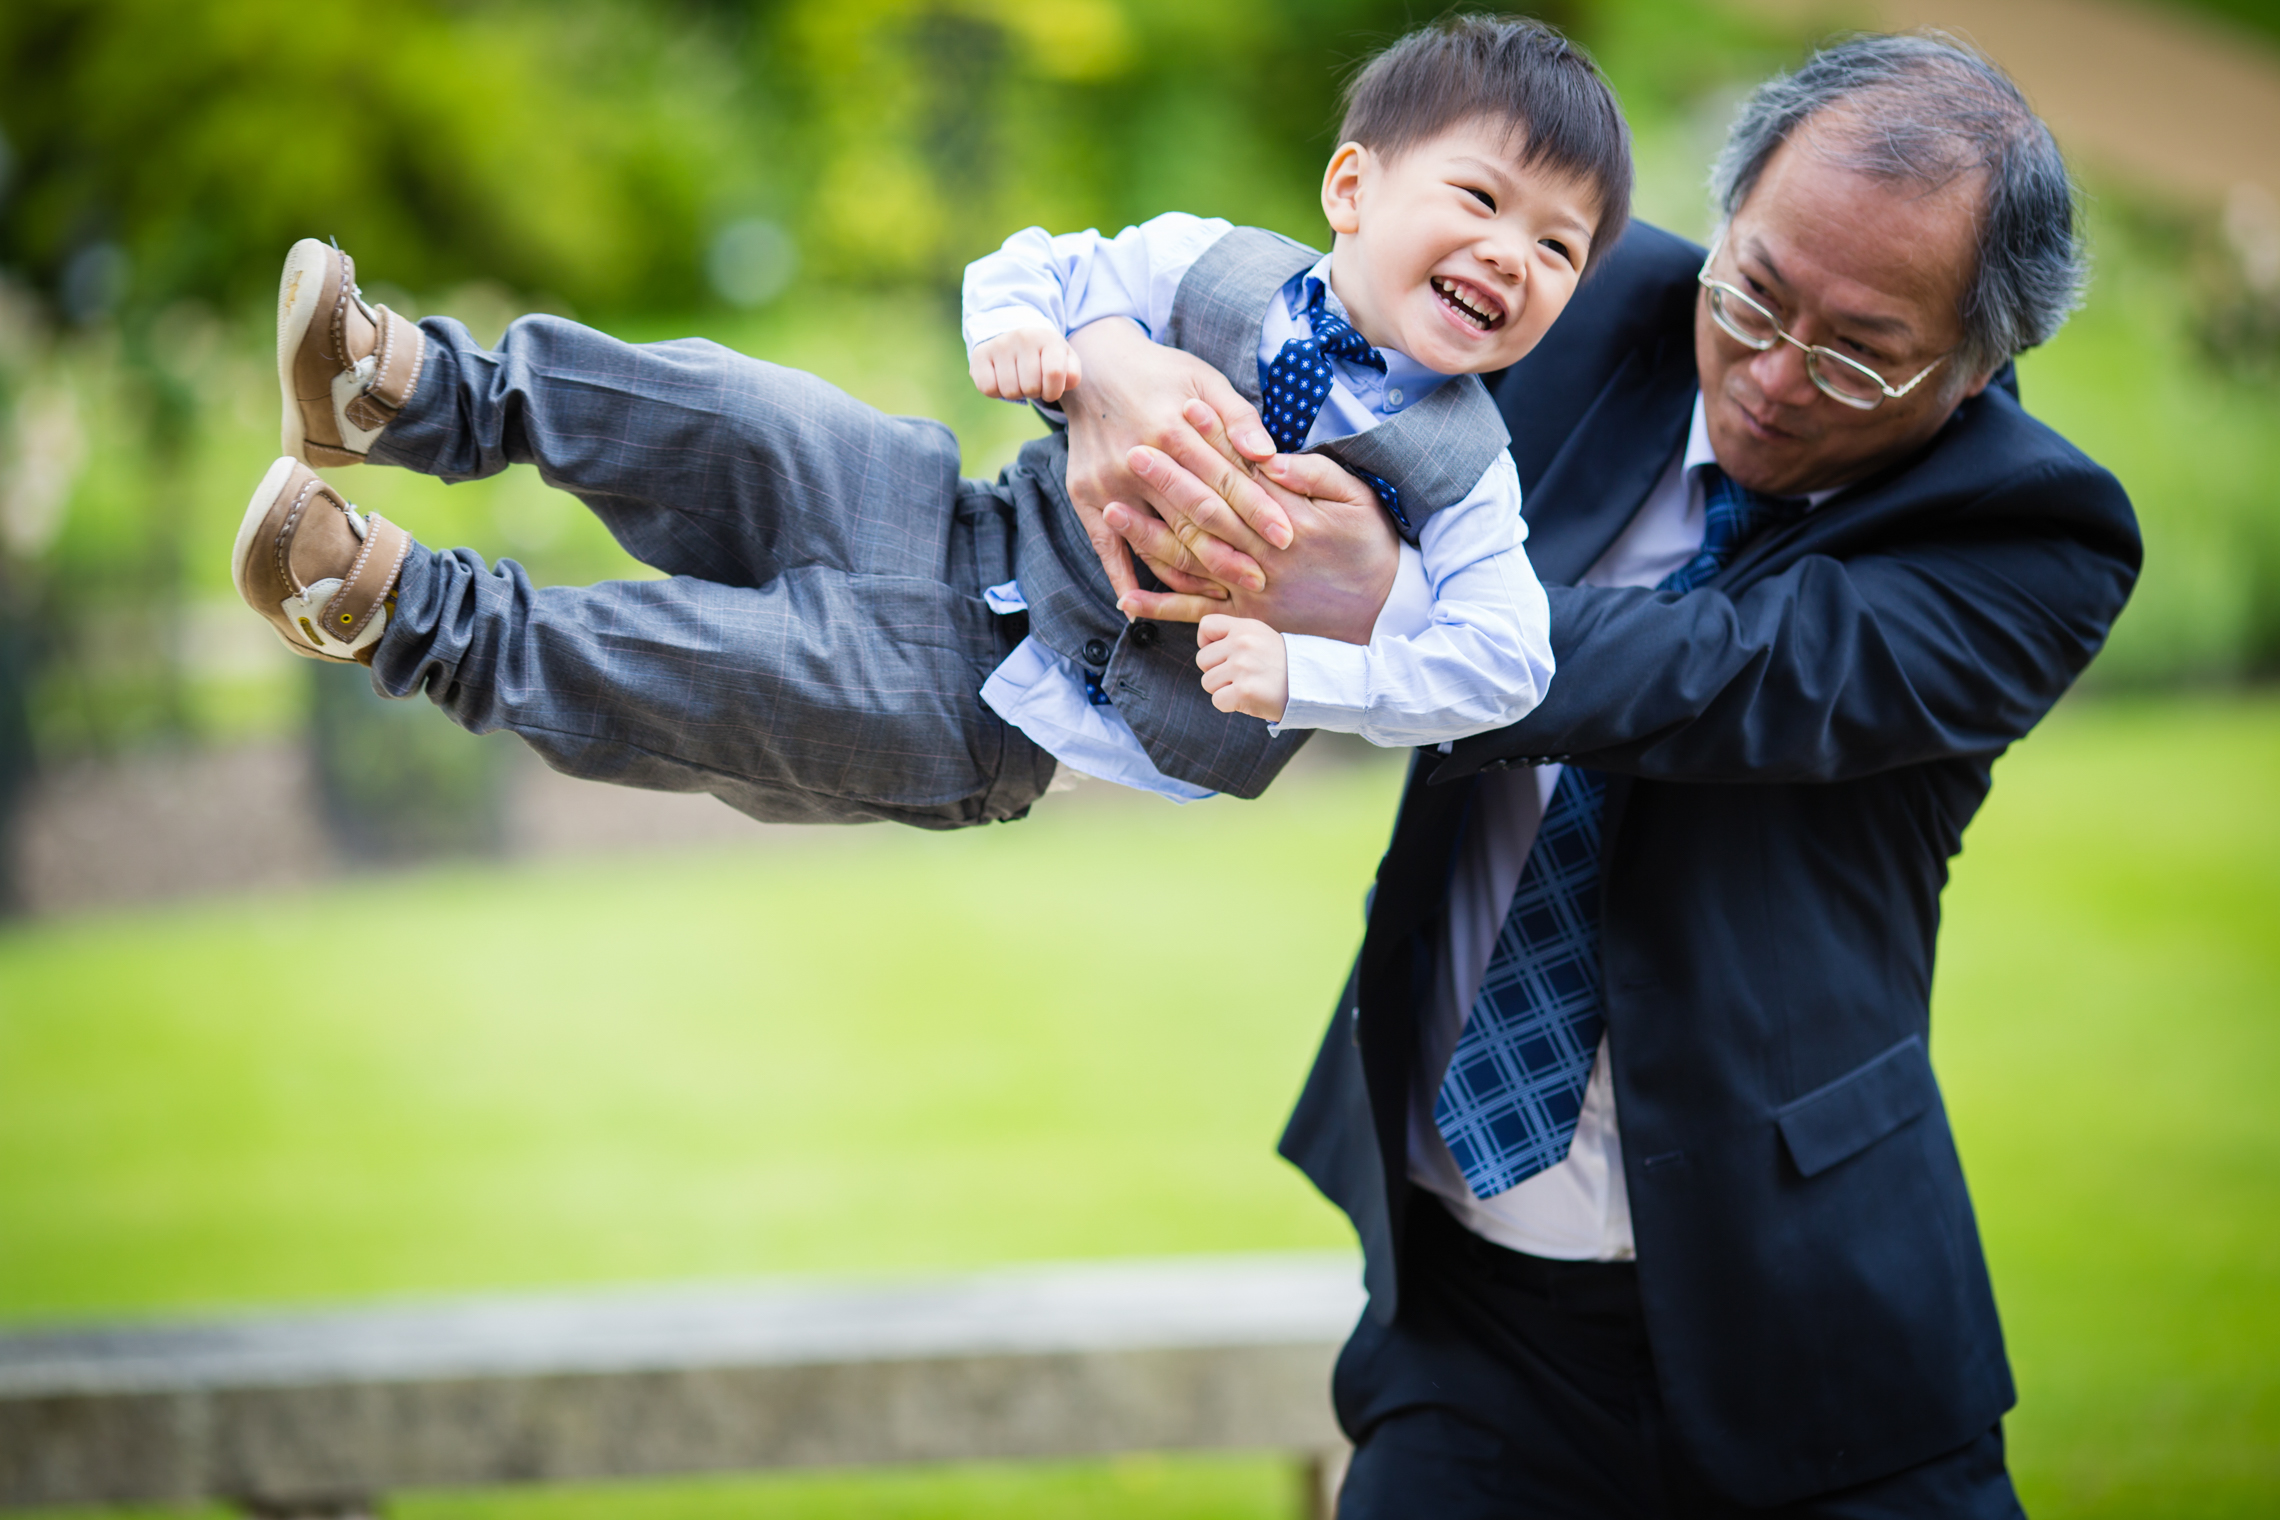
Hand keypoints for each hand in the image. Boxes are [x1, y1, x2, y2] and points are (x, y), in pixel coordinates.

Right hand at [969, 326, 1081, 402]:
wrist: (1013, 331)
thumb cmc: (1044, 354)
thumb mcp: (1064, 359)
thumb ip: (1072, 373)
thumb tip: (1066, 382)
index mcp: (1049, 338)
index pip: (1054, 373)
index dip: (1053, 392)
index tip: (1050, 390)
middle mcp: (1023, 337)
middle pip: (1031, 387)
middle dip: (1034, 393)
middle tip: (1032, 381)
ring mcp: (1000, 344)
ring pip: (1010, 391)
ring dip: (1016, 393)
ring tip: (1018, 379)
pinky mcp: (980, 354)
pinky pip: (988, 389)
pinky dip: (996, 392)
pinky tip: (1001, 379)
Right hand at [1061, 318, 1293, 605]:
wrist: (1092, 367)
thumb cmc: (1161, 374)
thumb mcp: (1204, 379)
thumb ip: (1238, 416)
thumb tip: (1267, 454)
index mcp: (1174, 429)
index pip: (1225, 481)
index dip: (1258, 510)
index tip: (1287, 536)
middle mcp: (1139, 460)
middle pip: (1193, 518)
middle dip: (1231, 553)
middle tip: (1263, 579)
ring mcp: (1108, 483)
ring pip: (1155, 541)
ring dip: (1189, 575)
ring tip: (1222, 597)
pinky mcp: (1083, 497)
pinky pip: (1106, 548)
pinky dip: (1124, 579)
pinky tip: (1143, 606)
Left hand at [1111, 430, 1400, 644]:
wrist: (1386, 616)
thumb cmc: (1372, 549)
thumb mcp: (1358, 500)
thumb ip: (1315, 475)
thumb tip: (1271, 457)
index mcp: (1292, 517)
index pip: (1242, 471)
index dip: (1212, 440)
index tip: (1184, 410)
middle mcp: (1264, 553)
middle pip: (1208, 510)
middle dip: (1168, 479)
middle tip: (1132, 450)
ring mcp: (1251, 590)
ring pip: (1192, 560)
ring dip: (1149, 536)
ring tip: (1111, 510)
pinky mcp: (1246, 619)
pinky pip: (1197, 613)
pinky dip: (1161, 607)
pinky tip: (1127, 596)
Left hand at [1196, 615, 1289, 720]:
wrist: (1312, 684)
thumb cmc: (1281, 664)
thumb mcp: (1260, 637)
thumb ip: (1234, 635)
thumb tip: (1204, 644)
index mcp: (1245, 628)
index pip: (1206, 626)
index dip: (1207, 643)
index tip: (1222, 655)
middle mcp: (1242, 644)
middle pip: (1202, 660)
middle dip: (1216, 671)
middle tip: (1241, 675)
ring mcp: (1242, 667)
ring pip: (1207, 682)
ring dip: (1223, 689)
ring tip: (1247, 686)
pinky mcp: (1244, 691)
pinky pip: (1217, 700)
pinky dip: (1229, 704)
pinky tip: (1248, 699)